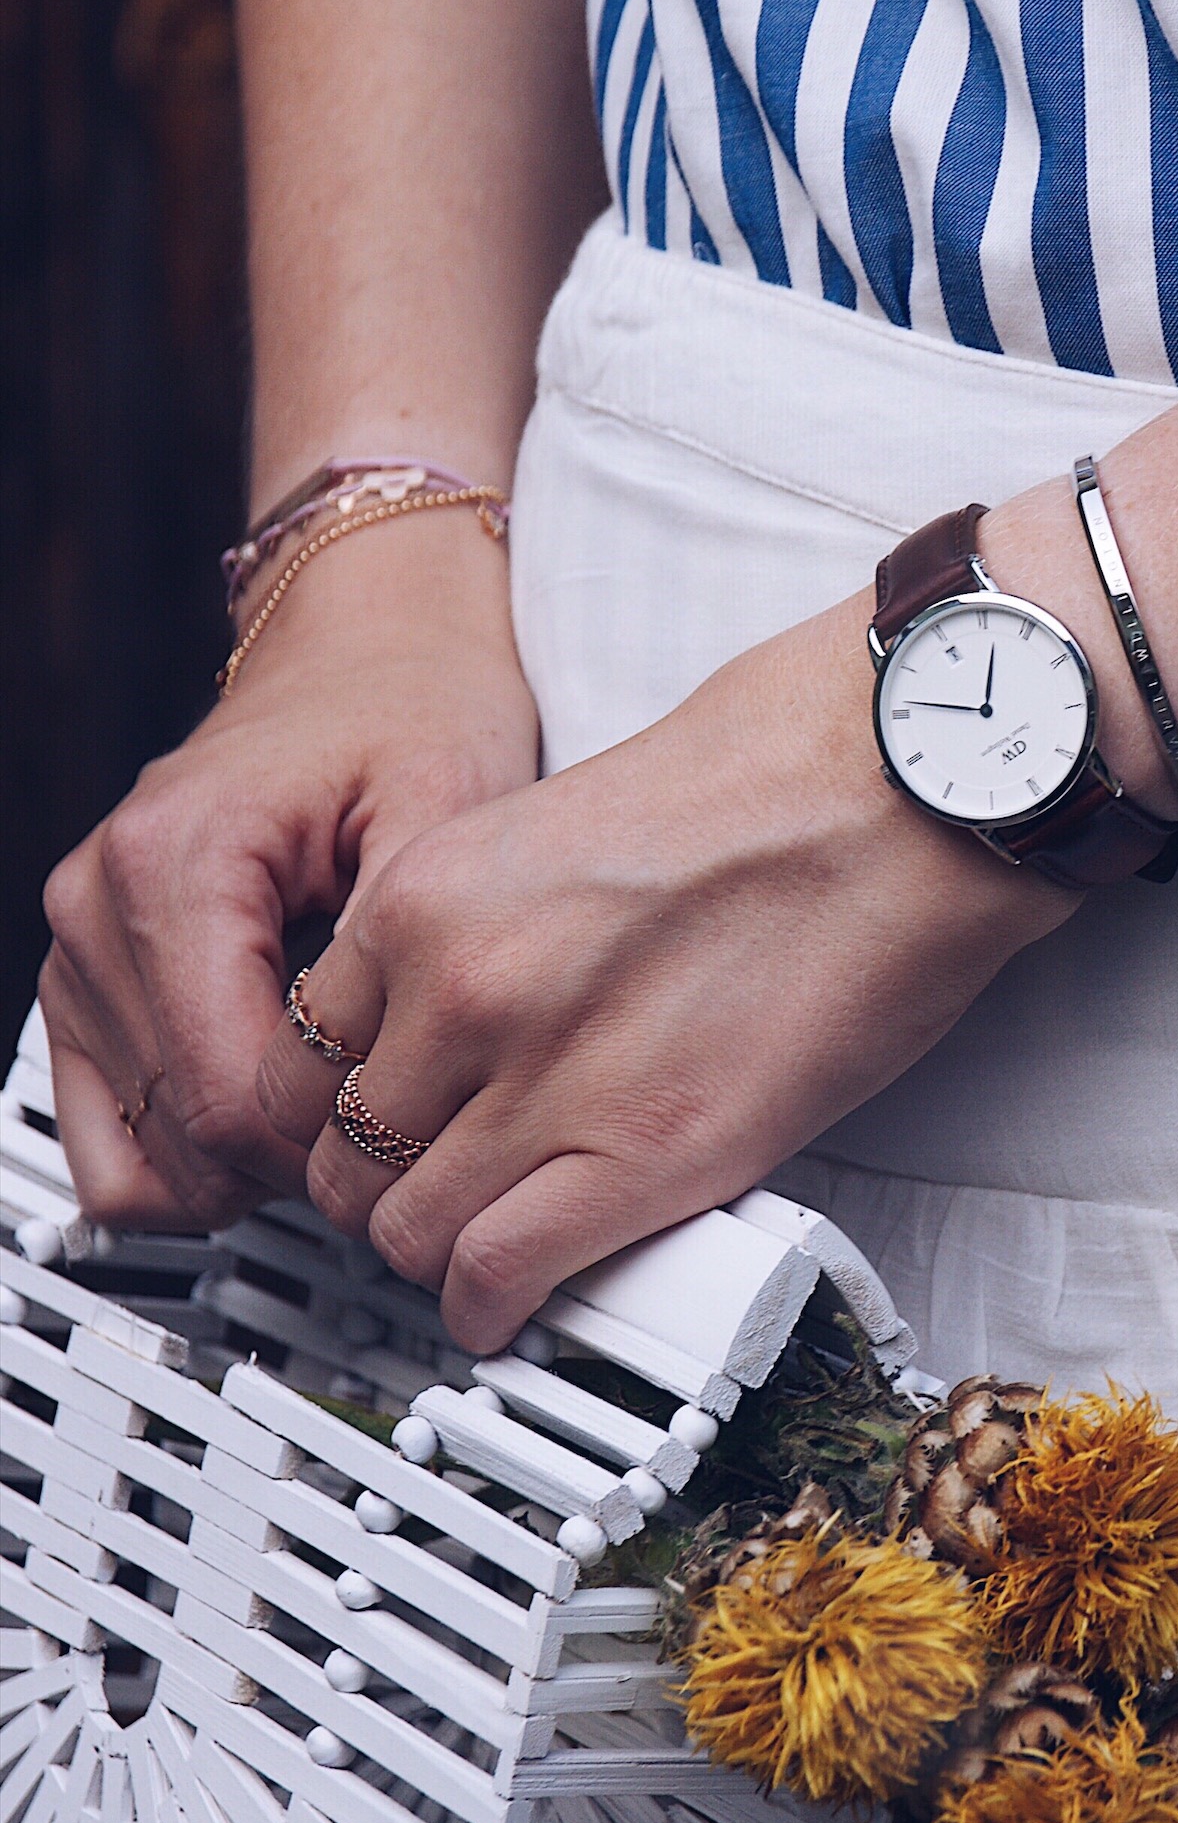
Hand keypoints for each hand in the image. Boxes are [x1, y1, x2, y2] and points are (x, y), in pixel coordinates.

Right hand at [39, 516, 538, 1228]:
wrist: (370, 650)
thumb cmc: (418, 709)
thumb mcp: (452, 805)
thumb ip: (407, 941)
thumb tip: (385, 1080)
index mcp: (174, 866)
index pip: (231, 1097)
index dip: (335, 1150)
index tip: (417, 1136)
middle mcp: (99, 906)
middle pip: (184, 1140)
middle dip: (299, 1169)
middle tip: (400, 1138)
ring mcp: (80, 946)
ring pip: (139, 1155)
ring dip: (247, 1172)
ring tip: (347, 1124)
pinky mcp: (88, 978)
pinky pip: (106, 1134)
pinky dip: (190, 1158)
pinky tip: (280, 1131)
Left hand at [252, 590, 1074, 1351]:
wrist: (895, 798)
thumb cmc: (777, 788)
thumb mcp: (563, 829)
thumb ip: (488, 926)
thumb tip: (473, 1020)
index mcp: (427, 895)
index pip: (305, 1052)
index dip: (347, 1107)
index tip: (384, 1130)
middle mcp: (457, 988)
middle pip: (341, 1152)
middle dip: (382, 1189)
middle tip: (435, 1197)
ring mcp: (538, 1080)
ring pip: (402, 1228)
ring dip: (438, 1255)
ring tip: (486, 1253)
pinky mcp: (638, 1158)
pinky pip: (494, 1275)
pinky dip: (490, 1311)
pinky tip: (513, 1306)